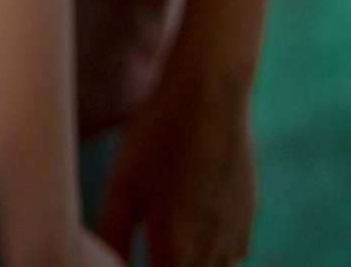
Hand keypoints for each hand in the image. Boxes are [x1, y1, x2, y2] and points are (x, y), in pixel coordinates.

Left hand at [94, 61, 256, 266]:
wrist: (209, 99)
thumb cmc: (157, 140)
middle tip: (142, 245)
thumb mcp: (122, 188)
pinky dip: (213, 252)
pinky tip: (193, 228)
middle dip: (163, 264)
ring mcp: (236, 236)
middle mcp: (212, 253)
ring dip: (189, 264)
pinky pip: (233, 254)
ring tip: (167, 241)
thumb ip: (113, 236)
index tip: (127, 258)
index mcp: (175, 252)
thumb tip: (101, 263)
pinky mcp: (250, 217)